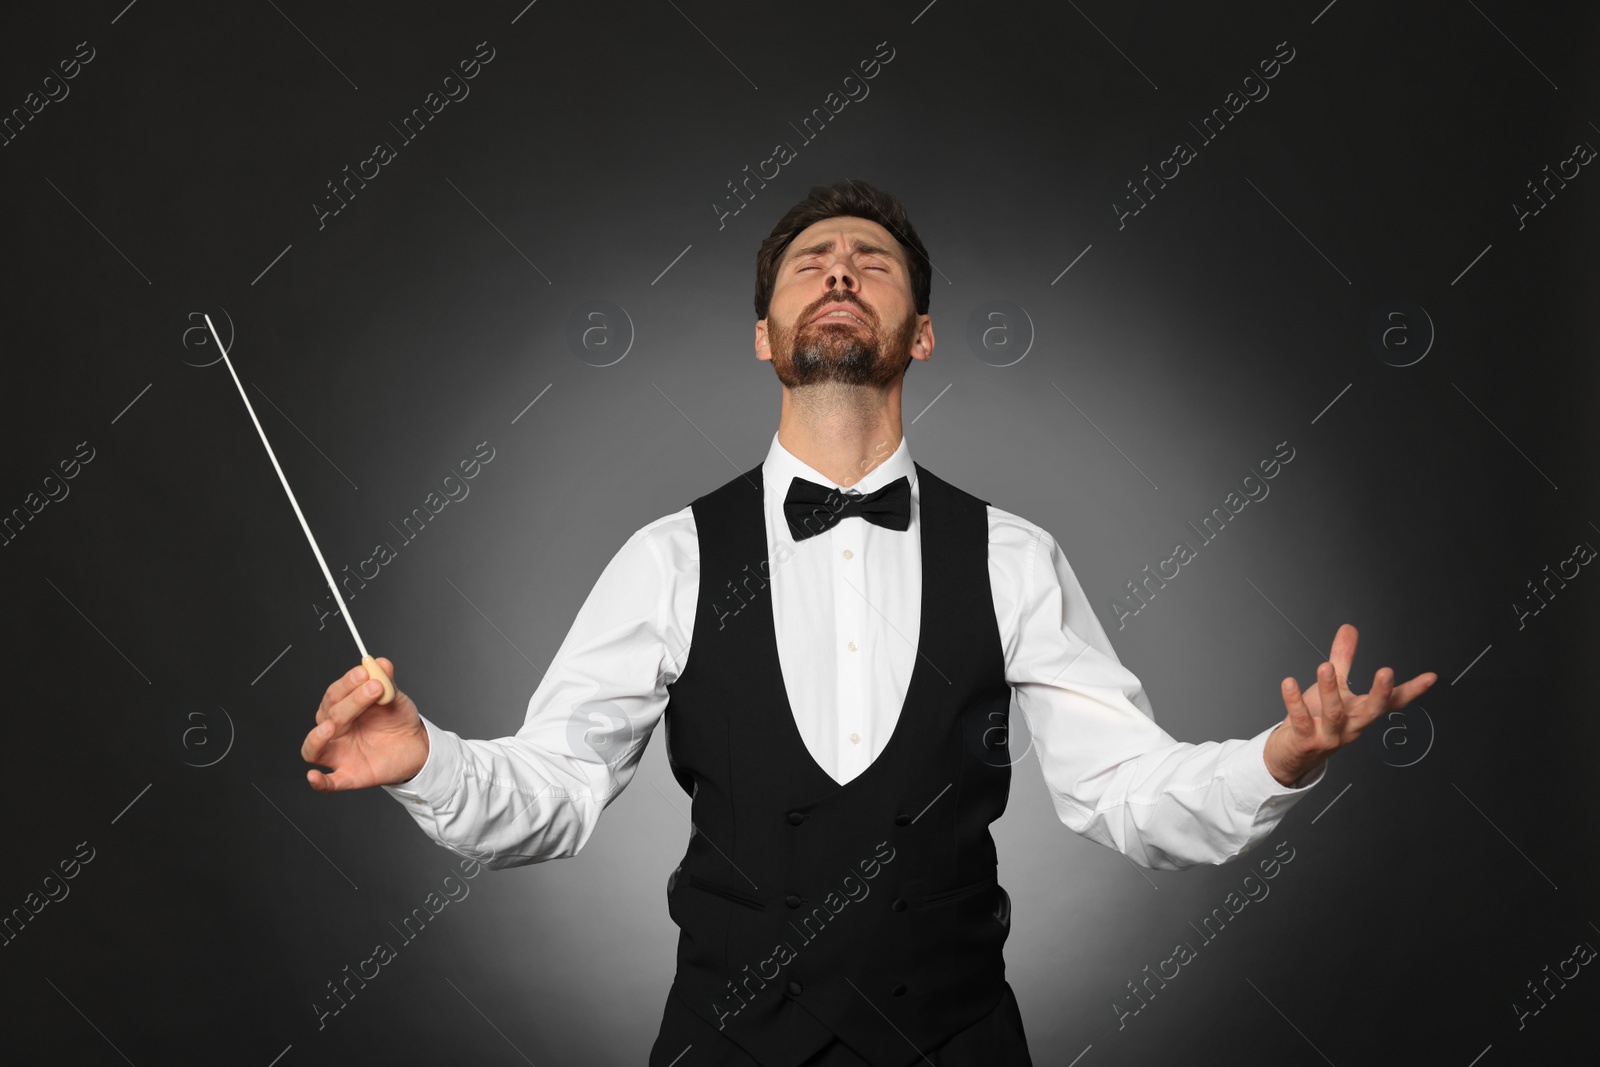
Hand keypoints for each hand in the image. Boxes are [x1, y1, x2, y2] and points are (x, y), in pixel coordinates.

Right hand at [301, 657, 429, 791]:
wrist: (417, 745)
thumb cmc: (397, 719)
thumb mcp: (393, 696)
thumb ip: (385, 680)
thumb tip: (379, 662)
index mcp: (341, 708)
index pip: (334, 694)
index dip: (347, 682)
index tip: (364, 672)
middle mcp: (335, 730)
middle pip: (330, 715)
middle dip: (351, 701)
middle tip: (375, 688)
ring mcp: (339, 753)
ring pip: (314, 748)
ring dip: (317, 737)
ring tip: (333, 725)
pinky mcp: (349, 775)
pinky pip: (329, 783)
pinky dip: (319, 782)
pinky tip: (314, 777)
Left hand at [1265, 624, 1436, 785]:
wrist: (1294, 755)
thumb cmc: (1316, 719)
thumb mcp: (1334, 687)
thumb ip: (1343, 658)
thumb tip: (1350, 629)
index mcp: (1361, 712)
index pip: (1392, 702)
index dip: (1412, 690)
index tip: (1430, 677)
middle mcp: (1351, 726)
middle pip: (1372, 711)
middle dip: (1380, 693)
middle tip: (1386, 672)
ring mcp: (1330, 736)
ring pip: (1334, 714)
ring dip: (1330, 690)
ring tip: (1325, 667)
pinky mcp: (1306, 740)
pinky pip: (1301, 720)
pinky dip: (1295, 701)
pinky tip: (1289, 684)